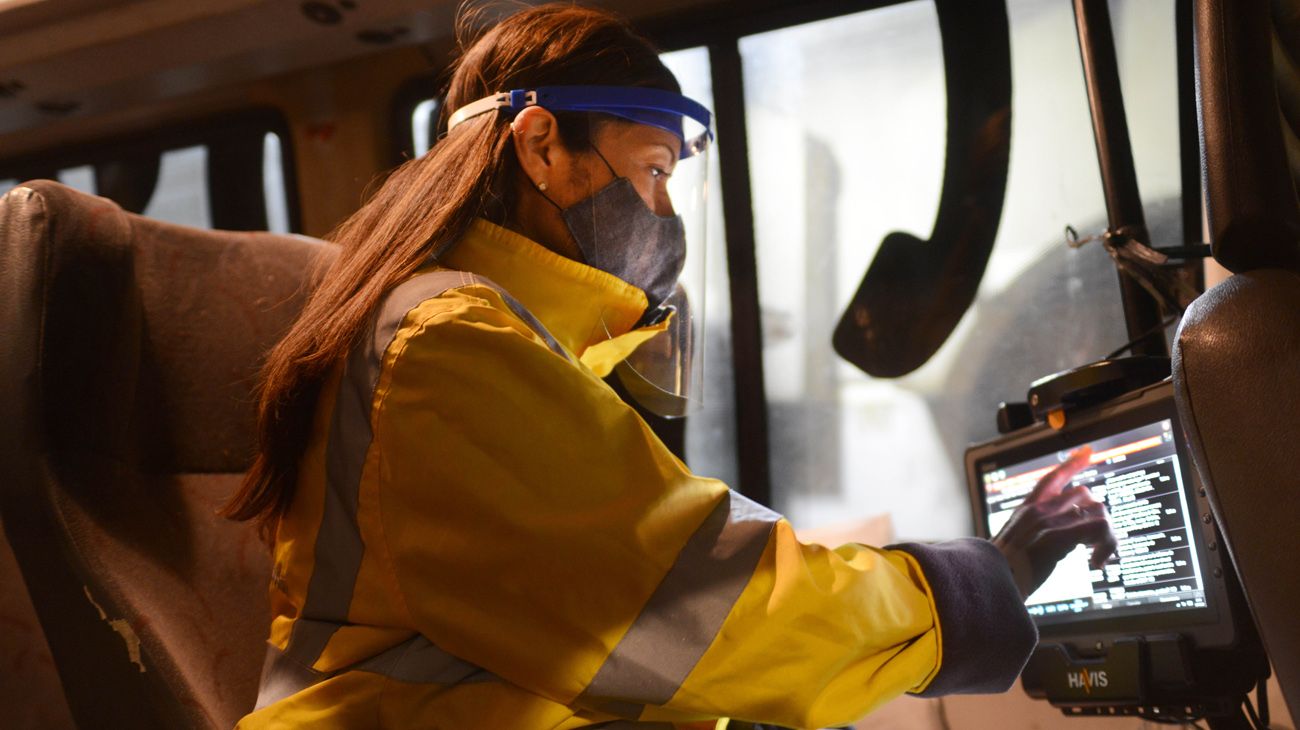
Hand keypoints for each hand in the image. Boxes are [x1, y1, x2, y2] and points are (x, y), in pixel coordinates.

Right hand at [991, 447, 1117, 599]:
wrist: (986, 583)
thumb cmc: (999, 572)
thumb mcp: (1012, 545)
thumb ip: (1031, 536)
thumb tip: (1056, 542)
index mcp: (1026, 510)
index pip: (1052, 478)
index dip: (1072, 463)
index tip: (1088, 452)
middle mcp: (1038, 510)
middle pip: (1084, 494)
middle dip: (1098, 517)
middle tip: (1096, 545)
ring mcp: (1048, 521)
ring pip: (1098, 511)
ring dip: (1106, 536)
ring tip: (1097, 558)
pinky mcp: (1059, 536)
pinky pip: (1099, 528)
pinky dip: (1106, 546)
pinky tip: (1096, 564)